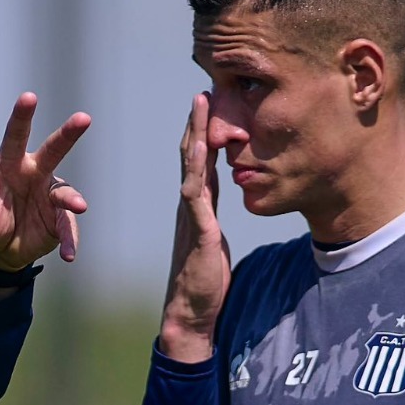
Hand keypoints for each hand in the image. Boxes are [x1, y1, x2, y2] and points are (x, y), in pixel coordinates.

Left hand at [0, 93, 90, 271]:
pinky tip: (69, 255)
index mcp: (9, 166)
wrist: (2, 251)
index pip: (15, 137)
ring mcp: (50, 195)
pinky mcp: (61, 218)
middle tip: (83, 118)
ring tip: (78, 206)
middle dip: (68, 134)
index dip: (22, 117)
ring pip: (66, 192)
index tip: (29, 96)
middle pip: (53, 150)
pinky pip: (68, 227)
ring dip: (72, 198)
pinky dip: (70, 240)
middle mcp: (34, 174)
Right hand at [159, 93, 230, 362]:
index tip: (211, 107)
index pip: (200, 163)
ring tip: (201, 105)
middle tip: (205, 91)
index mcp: (197, 208)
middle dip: (198, 123)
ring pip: (191, 166)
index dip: (205, 134)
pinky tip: (201, 148)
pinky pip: (196, 193)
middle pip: (192, 156)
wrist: (190, 313)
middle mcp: (190, 206)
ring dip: (196, 133)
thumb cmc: (204, 283)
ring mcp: (191, 215)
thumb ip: (211, 225)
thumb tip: (214, 216)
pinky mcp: (197, 230)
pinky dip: (197, 167)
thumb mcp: (212, 245)